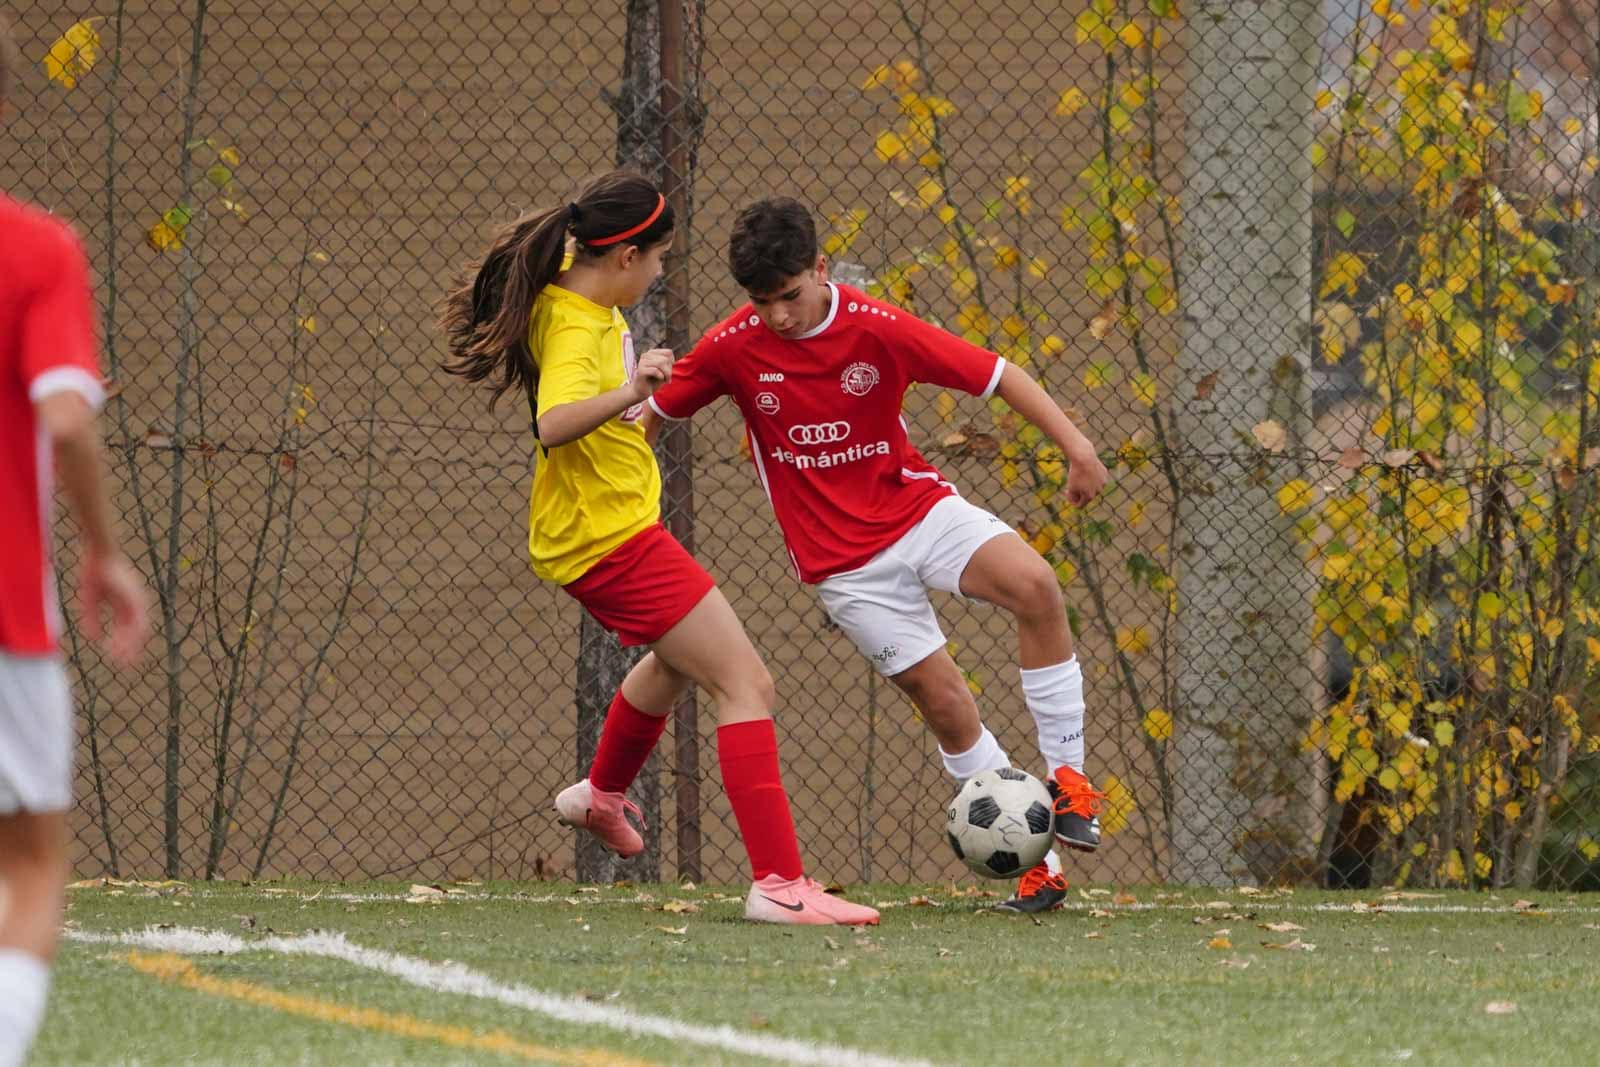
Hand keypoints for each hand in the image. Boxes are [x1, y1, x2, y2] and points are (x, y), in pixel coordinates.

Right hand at [80, 549, 149, 667]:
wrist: (99, 553)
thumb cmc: (95, 572)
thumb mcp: (90, 599)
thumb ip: (92, 618)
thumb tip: (93, 639)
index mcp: (126, 604)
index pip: (129, 629)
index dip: (124, 643)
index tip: (118, 658)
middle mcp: (136, 604)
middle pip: (137, 632)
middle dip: (130, 649)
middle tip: (124, 665)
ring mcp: (138, 601)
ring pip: (139, 629)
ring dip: (131, 645)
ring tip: (122, 659)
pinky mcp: (135, 598)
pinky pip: (136, 620)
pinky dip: (130, 634)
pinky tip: (121, 644)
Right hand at [630, 348, 673, 400]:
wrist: (641, 391)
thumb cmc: (653, 381)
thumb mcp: (664, 370)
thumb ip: (668, 362)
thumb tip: (673, 359)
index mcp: (652, 353)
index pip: (668, 352)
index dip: (672, 362)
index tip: (669, 371)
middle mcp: (646, 355)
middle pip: (665, 359)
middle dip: (669, 370)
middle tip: (667, 378)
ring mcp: (642, 362)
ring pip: (661, 363)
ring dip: (667, 374)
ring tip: (666, 380)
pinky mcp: (640, 371)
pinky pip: (655, 370)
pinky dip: (661, 376)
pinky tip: (660, 379)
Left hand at [1065, 449, 1108, 506]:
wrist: (1084, 457)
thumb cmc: (1076, 473)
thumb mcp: (1070, 487)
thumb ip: (1072, 497)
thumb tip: (1076, 501)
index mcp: (1090, 496)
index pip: (1080, 505)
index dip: (1072, 501)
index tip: (1067, 492)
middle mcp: (1099, 491)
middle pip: (1088, 495)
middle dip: (1080, 491)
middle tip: (1073, 482)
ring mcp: (1103, 482)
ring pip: (1093, 486)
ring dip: (1087, 484)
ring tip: (1081, 475)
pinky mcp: (1105, 474)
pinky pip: (1097, 477)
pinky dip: (1092, 476)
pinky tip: (1087, 470)